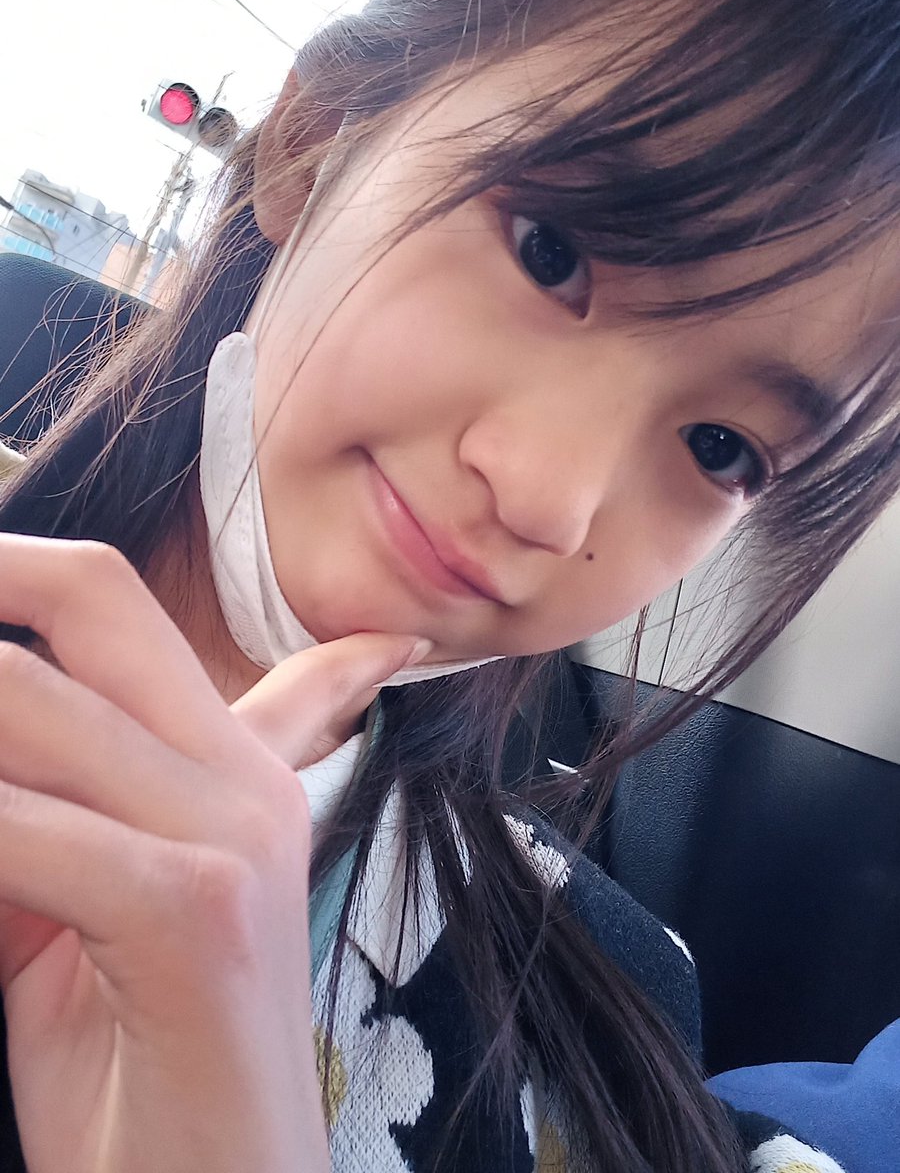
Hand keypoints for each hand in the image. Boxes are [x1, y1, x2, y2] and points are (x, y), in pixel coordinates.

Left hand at [0, 534, 426, 1172]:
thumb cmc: (135, 1067)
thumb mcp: (79, 910)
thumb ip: (41, 805)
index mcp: (232, 762)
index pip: (107, 597)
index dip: (1, 559)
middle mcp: (242, 776)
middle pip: (86, 598)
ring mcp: (232, 833)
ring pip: (31, 703)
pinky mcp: (198, 910)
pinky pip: (29, 829)